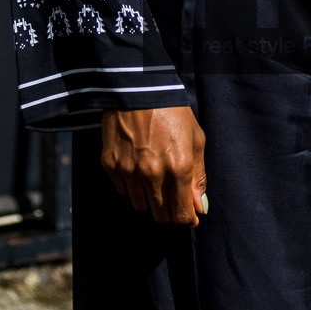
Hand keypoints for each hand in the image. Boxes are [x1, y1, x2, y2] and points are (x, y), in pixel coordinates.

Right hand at [100, 107, 207, 226]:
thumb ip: (197, 177)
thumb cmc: (172, 112)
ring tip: (155, 181)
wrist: (137, 89)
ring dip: (150, 200)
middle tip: (173, 199)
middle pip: (161, 215)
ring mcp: (129, 170)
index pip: (182, 215)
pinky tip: (137, 169)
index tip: (190, 217)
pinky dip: (131, 186)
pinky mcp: (110, 165)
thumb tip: (199, 206)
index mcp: (179, 167)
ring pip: (140, 206)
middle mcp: (153, 174)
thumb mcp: (195, 140)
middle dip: (169, 212)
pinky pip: (122, 190)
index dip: (188, 220)